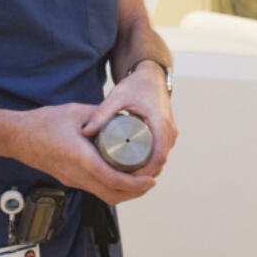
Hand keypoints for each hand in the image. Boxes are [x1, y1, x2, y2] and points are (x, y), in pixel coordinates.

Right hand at [7, 103, 155, 205]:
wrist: (18, 137)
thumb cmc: (43, 123)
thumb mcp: (75, 112)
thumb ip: (99, 115)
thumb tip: (121, 115)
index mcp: (79, 157)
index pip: (112, 179)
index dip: (135, 183)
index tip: (150, 179)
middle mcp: (76, 174)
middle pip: (112, 195)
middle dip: (135, 192)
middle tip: (150, 181)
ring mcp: (72, 180)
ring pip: (104, 195)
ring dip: (124, 192)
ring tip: (139, 180)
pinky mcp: (69, 180)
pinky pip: (95, 189)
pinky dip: (112, 187)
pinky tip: (120, 175)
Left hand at [81, 62, 176, 178]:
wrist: (152, 75)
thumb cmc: (136, 85)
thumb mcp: (117, 97)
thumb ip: (102, 113)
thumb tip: (86, 132)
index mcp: (160, 123)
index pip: (158, 157)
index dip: (144, 172)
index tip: (126, 179)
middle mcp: (169, 131)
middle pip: (160, 162)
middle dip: (143, 175)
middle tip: (121, 181)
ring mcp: (170, 133)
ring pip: (161, 159)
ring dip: (147, 170)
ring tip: (125, 178)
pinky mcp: (167, 133)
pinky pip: (161, 153)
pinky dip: (151, 162)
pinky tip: (135, 169)